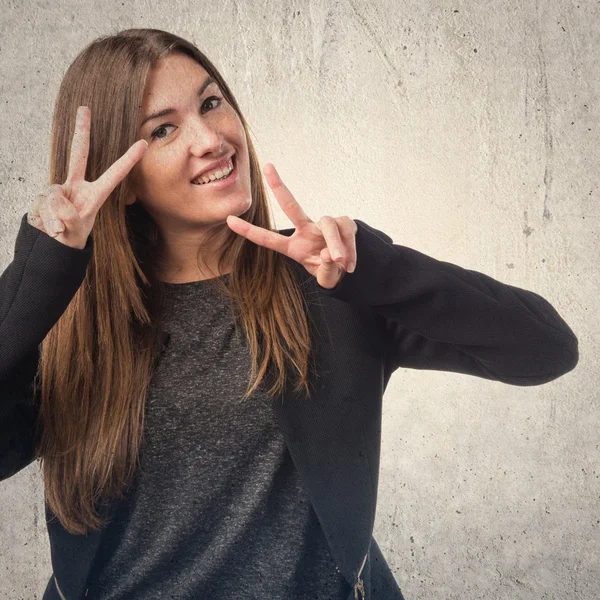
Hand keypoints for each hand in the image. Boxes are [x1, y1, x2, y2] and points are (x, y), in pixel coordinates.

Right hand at [27, 105, 146, 249]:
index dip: (128, 160)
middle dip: (81, 130)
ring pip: (53, 196)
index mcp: (95, 195)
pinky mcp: (43, 194)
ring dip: (54, 217)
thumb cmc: (71, 236)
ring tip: (59, 229)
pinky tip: (49, 226)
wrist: (53, 244)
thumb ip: (66, 215)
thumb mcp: (73, 230)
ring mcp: (59, 188)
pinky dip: (44, 219)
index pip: (114, 175)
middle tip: (84, 108)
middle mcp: (77, 186)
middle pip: (79, 153)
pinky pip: (41, 204)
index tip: (143, 144)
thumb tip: (57, 198)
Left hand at [226, 163, 356, 288]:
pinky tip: (350, 264)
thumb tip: (330, 254)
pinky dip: (350, 250)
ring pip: (328, 225)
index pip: (268, 239)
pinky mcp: (344, 223)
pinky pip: (345, 233)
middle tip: (267, 167)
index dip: (249, 231)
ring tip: (340, 261)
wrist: (350, 269)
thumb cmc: (330, 271)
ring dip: (336, 244)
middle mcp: (307, 231)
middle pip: (291, 206)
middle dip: (279, 186)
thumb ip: (326, 270)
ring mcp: (325, 225)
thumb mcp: (325, 278)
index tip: (227, 220)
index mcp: (294, 247)